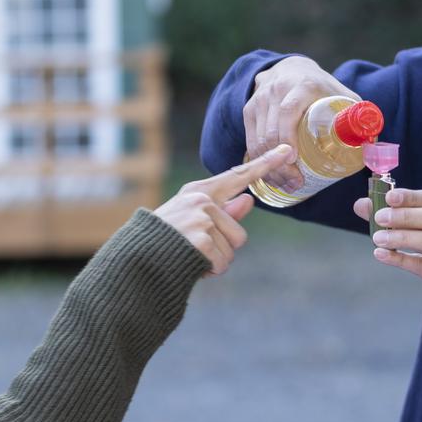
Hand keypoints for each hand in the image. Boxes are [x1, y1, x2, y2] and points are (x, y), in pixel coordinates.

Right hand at [154, 144, 296, 275]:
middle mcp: (201, 200)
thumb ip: (223, 212)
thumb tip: (248, 199)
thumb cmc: (164, 241)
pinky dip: (208, 271)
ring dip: (214, 261)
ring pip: (231, 250)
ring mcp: (202, 218)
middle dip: (222, 249)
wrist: (136, 261)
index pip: (238, 176)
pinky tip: (189, 264)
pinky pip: (222, 263)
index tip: (286, 150)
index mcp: (199, 192)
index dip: (264, 164)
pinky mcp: (203, 238)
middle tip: (194, 249)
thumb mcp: (192, 221)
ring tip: (189, 255)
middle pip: (238, 233)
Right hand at [243, 56, 358, 192]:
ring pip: (258, 139)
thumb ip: (360, 118)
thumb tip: (375, 150)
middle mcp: (276, 89)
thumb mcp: (343, 96)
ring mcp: (260, 99)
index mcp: (302, 85)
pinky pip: (250, 139)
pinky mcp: (249, 109)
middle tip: (295, 182)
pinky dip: (258, 160)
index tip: (294, 160)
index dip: (288, 137)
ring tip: (285, 183)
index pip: (288, 112)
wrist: (292, 68)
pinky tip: (270, 175)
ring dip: (269, 166)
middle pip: (272, 132)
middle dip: (281, 163)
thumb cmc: (322, 88)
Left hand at [353, 188, 421, 311]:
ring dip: (403, 237)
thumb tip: (361, 204)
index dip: (410, 197)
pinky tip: (382, 255)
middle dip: (405, 216)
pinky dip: (402, 259)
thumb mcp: (421, 228)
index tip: (389, 197)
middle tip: (379, 217)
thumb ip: (393, 214)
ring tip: (378, 238)